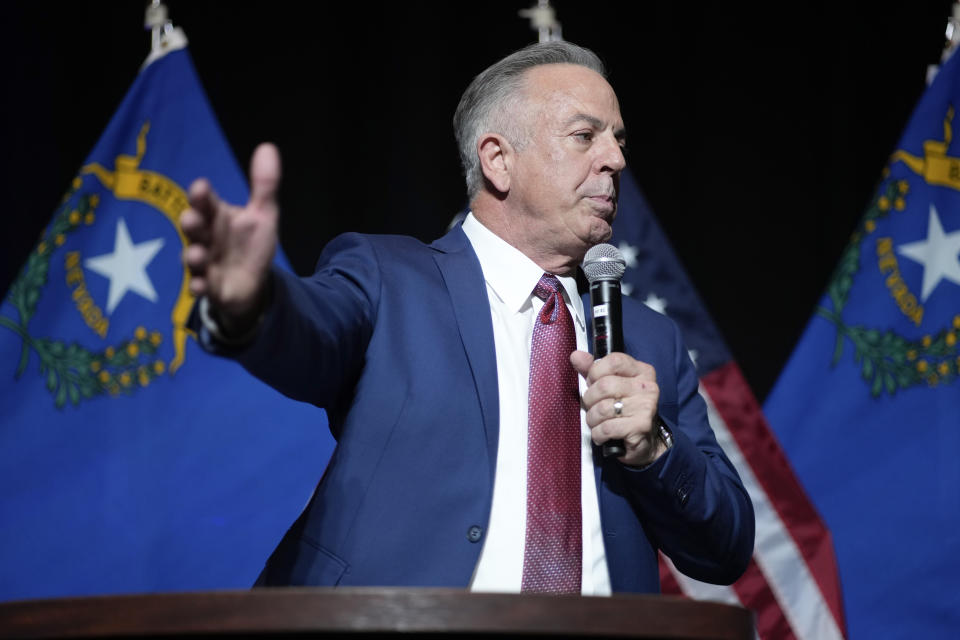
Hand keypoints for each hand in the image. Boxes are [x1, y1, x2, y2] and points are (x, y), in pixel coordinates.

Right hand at [181, 143, 279, 332]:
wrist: (251, 283)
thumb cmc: (250, 245)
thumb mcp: (263, 215)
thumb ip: (264, 185)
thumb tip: (267, 147)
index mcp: (216, 216)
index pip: (205, 201)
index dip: (201, 195)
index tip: (201, 187)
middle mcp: (205, 237)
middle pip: (194, 227)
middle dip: (192, 222)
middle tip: (192, 218)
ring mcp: (204, 263)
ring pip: (192, 257)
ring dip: (193, 255)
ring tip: (197, 254)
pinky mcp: (209, 287)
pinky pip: (199, 286)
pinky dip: (198, 286)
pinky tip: (200, 286)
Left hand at [570, 350, 665, 466]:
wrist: (645, 442)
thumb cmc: (623, 411)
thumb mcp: (608, 386)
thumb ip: (592, 370)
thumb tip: (576, 355)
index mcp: (642, 371)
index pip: (614, 361)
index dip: (595, 372)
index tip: (592, 382)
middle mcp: (648, 387)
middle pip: (604, 386)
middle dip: (590, 399)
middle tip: (593, 407)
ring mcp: (646, 407)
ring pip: (603, 408)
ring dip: (592, 419)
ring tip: (597, 423)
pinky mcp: (641, 427)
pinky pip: (606, 428)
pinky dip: (598, 434)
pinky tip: (602, 435)